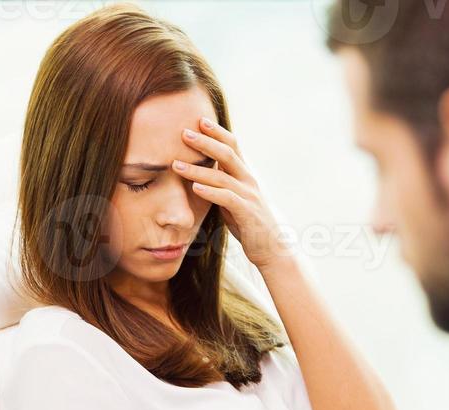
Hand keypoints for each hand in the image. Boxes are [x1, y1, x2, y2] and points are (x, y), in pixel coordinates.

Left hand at [175, 116, 283, 268]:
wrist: (272, 250)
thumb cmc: (250, 226)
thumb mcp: (234, 202)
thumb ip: (222, 187)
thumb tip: (203, 178)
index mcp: (246, 176)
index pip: (233, 146)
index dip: (217, 132)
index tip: (199, 120)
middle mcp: (249, 182)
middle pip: (227, 154)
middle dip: (204, 142)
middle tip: (183, 133)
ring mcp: (249, 197)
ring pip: (222, 176)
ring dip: (197, 170)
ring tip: (176, 164)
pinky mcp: (247, 214)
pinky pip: (227, 199)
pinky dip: (210, 192)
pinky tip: (195, 188)